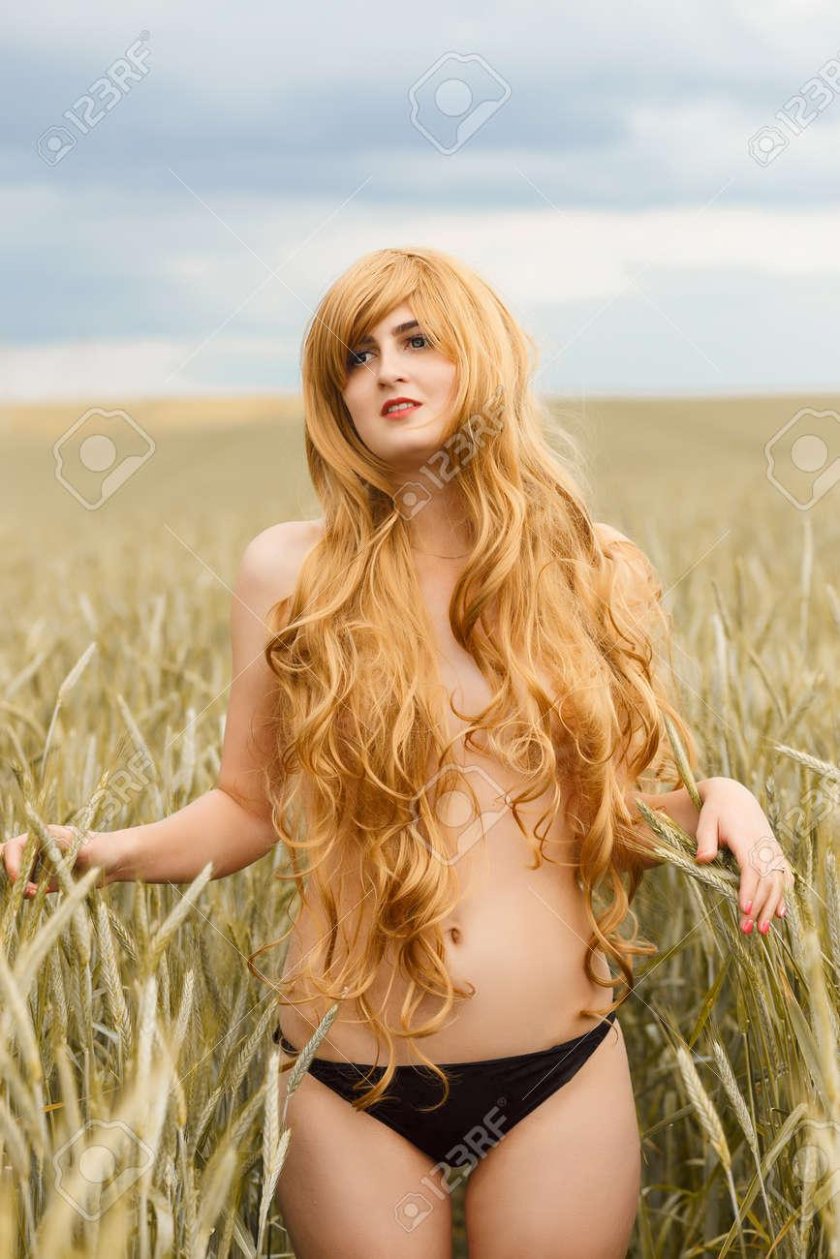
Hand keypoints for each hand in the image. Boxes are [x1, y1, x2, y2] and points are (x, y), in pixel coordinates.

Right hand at [0, 824, 97, 897]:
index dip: (12, 864)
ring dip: (20, 887)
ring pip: (18, 876)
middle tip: (26, 890)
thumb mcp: (87, 849)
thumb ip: (67, 851)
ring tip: (36, 894)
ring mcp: (42, 864)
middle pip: (10, 860)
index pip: (14, 847)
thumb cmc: (105, 848)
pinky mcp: (47, 880)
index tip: (20, 880)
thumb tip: (51, 854)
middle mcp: (39, 849)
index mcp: (44, 835)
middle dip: (12, 875)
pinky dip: (29, 893)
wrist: (118, 860)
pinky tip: (40, 895)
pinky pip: (29, 887)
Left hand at [694, 777, 793, 935]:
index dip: (749, 890)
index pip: (751, 868)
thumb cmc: (716, 812)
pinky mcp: (775, 854)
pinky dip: (782, 895)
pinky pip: (783, 877)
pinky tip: (779, 914)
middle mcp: (764, 846)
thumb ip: (705, 841)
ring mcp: (772, 850)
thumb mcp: (706, 821)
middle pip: (767, 881)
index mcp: (746, 839)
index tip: (744, 909)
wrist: (734, 797)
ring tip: (762, 930)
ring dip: (771, 907)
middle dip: (759, 907)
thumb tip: (702, 860)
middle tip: (747, 930)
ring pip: (778, 882)